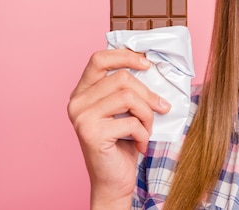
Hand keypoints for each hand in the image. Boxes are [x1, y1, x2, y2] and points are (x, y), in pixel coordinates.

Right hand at [67, 49, 170, 208]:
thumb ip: (129, 89)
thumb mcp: (126, 110)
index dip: (125, 56)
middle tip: (161, 108)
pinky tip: (140, 144)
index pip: (99, 58)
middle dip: (148, 94)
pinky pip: (131, 122)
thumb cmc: (123, 143)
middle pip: (122, 78)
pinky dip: (144, 134)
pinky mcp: (91, 133)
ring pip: (128, 97)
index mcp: (83, 91)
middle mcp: (77, 102)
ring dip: (147, 115)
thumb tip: (152, 65)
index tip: (147, 64)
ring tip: (148, 129)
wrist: (113, 180)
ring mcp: (81, 117)